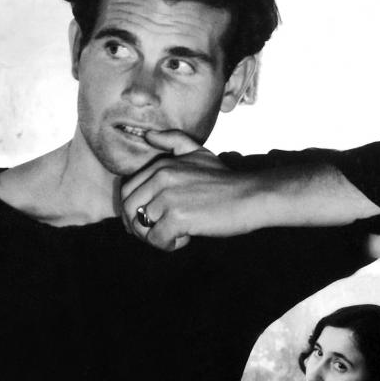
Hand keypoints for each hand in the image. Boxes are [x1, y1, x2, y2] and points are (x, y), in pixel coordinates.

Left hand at [119, 130, 266, 251]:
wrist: (252, 195)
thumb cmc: (226, 179)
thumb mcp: (198, 152)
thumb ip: (172, 141)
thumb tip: (147, 135)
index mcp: (161, 166)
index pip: (127, 190)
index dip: (132, 209)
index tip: (148, 220)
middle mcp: (160, 179)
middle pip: (128, 209)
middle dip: (139, 226)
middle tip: (159, 232)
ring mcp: (167, 198)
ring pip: (140, 227)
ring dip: (155, 237)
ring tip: (176, 235)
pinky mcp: (177, 218)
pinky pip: (157, 239)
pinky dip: (168, 245)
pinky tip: (186, 239)